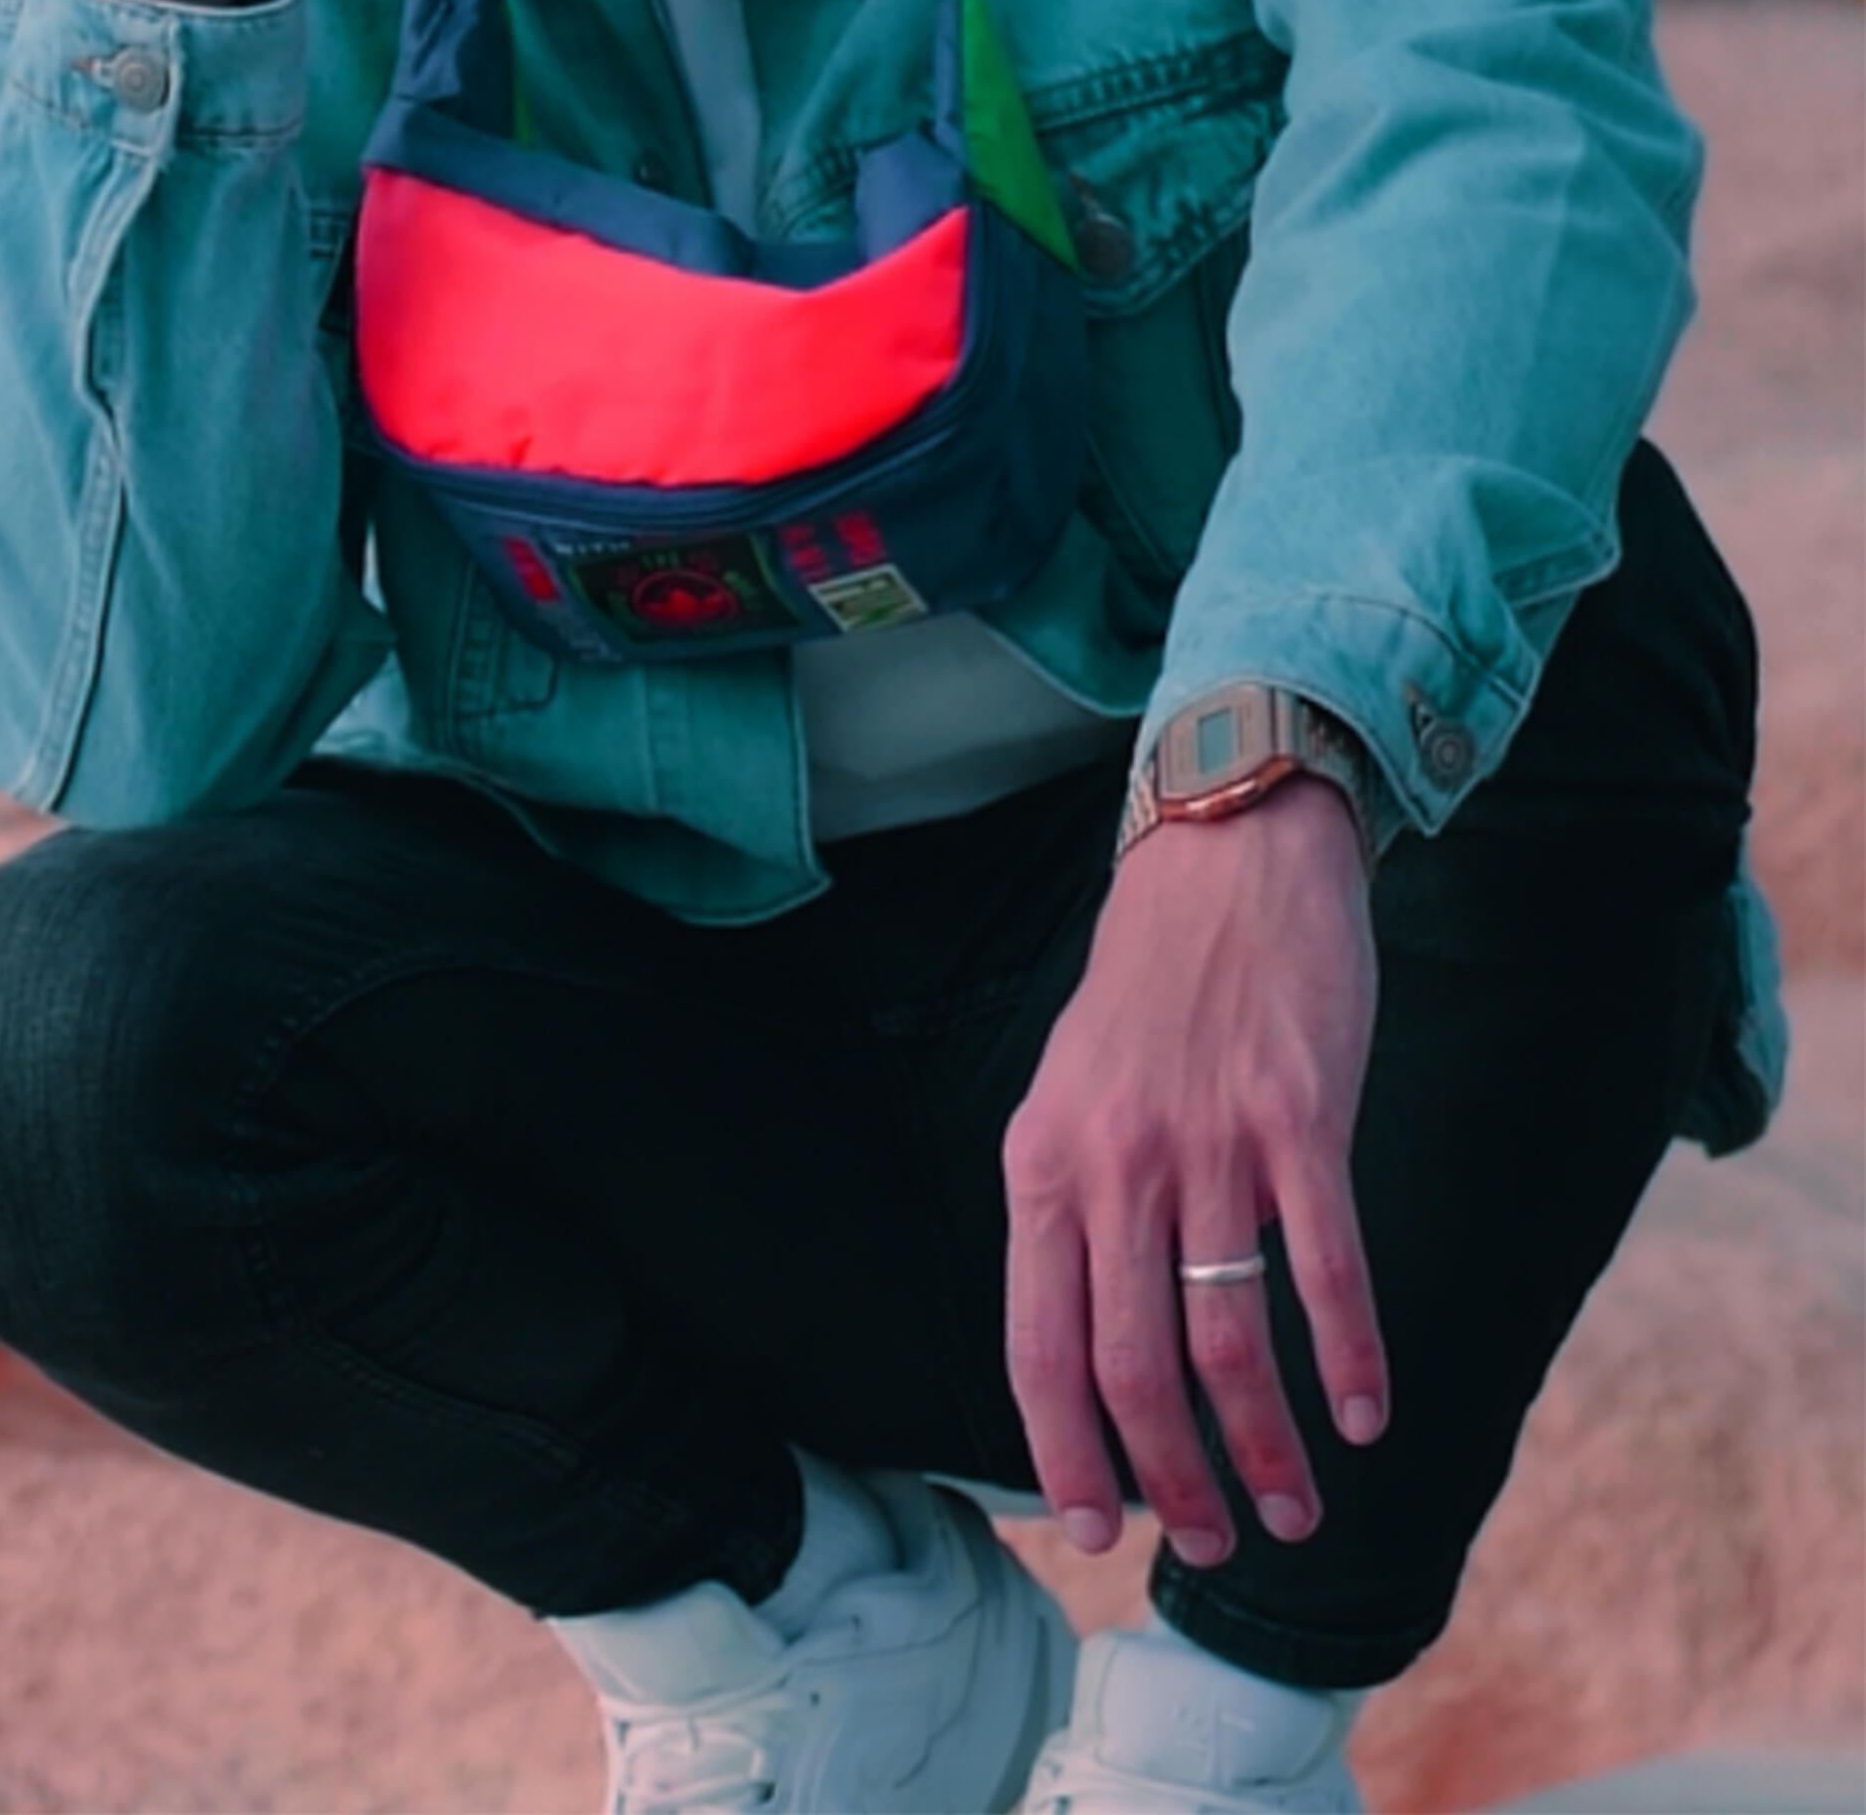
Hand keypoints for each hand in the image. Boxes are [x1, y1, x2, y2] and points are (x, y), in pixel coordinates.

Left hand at [1000, 780, 1387, 1568]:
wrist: (1226, 862)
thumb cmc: (1149, 992)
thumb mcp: (1071, 1095)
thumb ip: (1074, 1208)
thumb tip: (1087, 1347)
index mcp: (1042, 1163)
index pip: (1038, 1342)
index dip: (1066, 1450)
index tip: (1098, 1530)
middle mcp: (1116, 1162)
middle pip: (1135, 1364)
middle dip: (1177, 1477)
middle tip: (1218, 1542)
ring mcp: (1209, 1143)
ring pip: (1228, 1338)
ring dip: (1267, 1445)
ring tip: (1297, 1508)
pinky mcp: (1300, 1120)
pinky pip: (1325, 1269)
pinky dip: (1350, 1358)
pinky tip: (1367, 1415)